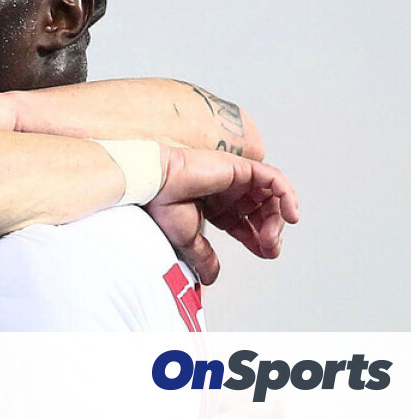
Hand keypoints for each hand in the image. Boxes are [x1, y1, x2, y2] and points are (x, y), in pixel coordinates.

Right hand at [146, 146, 298, 283]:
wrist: (157, 184)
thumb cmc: (164, 204)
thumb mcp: (188, 240)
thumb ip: (204, 257)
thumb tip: (211, 277)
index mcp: (215, 205)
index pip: (246, 222)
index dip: (258, 239)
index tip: (265, 252)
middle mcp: (227, 190)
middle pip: (263, 210)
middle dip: (271, 231)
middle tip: (269, 246)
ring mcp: (235, 178)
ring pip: (271, 196)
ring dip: (277, 218)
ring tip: (272, 236)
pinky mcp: (241, 168)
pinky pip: (274, 178)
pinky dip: (287, 195)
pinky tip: (290, 214)